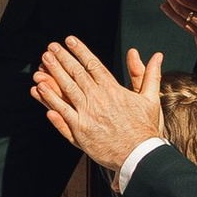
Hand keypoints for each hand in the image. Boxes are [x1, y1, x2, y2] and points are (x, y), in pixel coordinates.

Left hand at [33, 33, 164, 172]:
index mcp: (113, 89)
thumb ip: (150, 75)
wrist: (140, 155)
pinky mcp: (80, 130)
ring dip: (53, 73)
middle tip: (51, 47)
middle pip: (76, 73)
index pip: (93, 64)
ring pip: (66, 89)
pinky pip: (62, 112)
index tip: (70, 40)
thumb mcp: (151, 99)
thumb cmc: (145, 128)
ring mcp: (87, 114)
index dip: (80, 50)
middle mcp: (98, 98)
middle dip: (62, 58)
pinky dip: (50, 100)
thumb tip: (156, 56)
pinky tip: (39, 90)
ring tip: (43, 61)